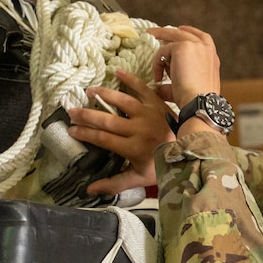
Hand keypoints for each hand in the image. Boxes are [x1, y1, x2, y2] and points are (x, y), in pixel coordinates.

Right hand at [67, 70, 172, 196]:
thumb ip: (114, 183)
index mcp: (133, 148)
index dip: (86, 134)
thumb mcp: (138, 178)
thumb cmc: (162, 165)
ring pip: (121, 101)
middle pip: (107, 120)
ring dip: (103, 94)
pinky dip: (130, 79)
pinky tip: (117, 72)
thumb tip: (89, 190)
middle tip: (71, 111)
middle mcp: (139, 129)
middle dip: (87, 115)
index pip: (103, 139)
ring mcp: (148, 114)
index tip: (71, 130)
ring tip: (88, 91)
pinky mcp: (157, 103)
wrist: (191, 150)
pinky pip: (142, 88)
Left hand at [148, 25, 222, 108]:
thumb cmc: (194, 101)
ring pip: (171, 39)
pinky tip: (157, 78)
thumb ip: (174, 82)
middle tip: (153, 32)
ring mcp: (195, 45)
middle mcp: (206, 49)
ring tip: (148, 47)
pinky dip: (157, 64)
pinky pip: (163, 51)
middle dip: (167, 31)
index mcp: (211, 58)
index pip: (202, 38)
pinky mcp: (183, 46)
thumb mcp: (186, 88)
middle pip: (184, 32)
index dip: (190, 31)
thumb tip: (158, 86)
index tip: (180, 29)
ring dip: (159, 46)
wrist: (199, 102)